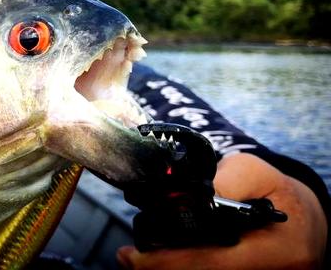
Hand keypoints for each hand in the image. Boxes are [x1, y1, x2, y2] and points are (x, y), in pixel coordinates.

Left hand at [117, 153, 326, 268]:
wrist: (303, 219)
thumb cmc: (277, 193)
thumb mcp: (255, 172)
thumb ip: (226, 180)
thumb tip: (191, 196)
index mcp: (274, 252)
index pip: (210, 264)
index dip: (169, 262)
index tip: (135, 255)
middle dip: (160, 269)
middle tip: (128, 257)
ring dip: (167, 269)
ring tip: (136, 260)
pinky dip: (183, 268)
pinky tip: (158, 262)